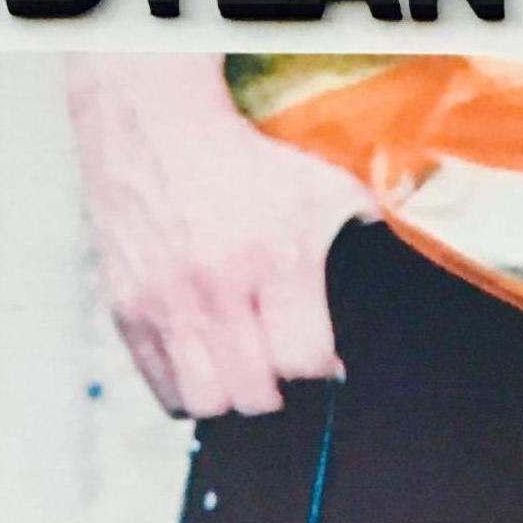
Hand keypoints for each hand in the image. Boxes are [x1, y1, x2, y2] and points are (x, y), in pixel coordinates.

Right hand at [67, 54, 379, 415]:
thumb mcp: (320, 188)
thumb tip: (395, 287)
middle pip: (255, 395)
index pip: (302, 363)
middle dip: (276, 390)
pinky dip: (185, 391)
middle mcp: (216, 285)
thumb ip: (365, 238)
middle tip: (276, 366)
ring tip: (237, 372)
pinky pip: (161, 388)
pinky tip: (203, 368)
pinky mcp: (127, 307)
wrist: (154, 121)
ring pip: (206, 401)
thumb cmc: (245, 161)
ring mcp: (165, 300)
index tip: (319, 358)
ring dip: (229, 397)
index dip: (317, 368)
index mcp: (273, 257)